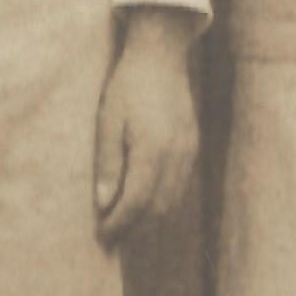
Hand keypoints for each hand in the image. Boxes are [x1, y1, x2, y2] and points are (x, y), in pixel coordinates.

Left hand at [95, 12, 204, 234]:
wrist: (162, 58)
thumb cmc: (128, 86)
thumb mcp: (107, 121)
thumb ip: (107, 163)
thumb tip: (103, 203)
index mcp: (152, 151)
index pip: (136, 203)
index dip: (119, 224)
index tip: (102, 236)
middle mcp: (176, 157)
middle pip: (158, 209)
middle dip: (135, 228)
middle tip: (112, 237)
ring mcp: (189, 153)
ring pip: (172, 201)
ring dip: (150, 219)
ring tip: (126, 223)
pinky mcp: (193, 147)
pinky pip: (180, 186)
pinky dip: (163, 201)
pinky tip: (145, 200)